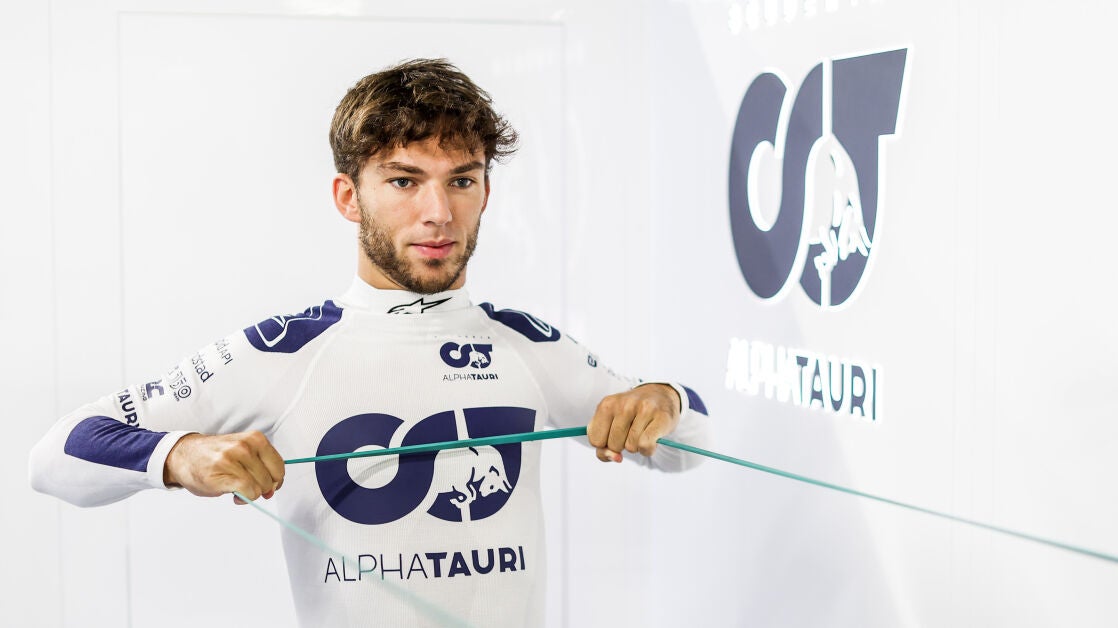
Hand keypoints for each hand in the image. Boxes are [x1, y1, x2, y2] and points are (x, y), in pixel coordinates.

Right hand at [163, 431, 284, 504]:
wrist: (184, 455)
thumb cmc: (216, 456)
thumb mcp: (243, 450)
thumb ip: (261, 466)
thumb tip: (273, 489)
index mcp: (255, 438)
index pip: (279, 466)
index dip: (275, 480)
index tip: (267, 484)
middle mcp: (245, 446)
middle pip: (270, 479)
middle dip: (262, 488)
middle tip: (248, 486)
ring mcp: (232, 460)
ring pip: (260, 487)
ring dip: (251, 494)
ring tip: (238, 488)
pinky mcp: (221, 475)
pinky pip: (247, 492)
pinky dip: (244, 498)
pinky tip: (234, 494)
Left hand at [587, 384, 679, 462]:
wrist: (659, 395)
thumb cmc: (631, 414)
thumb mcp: (609, 423)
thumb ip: (603, 446)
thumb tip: (616, 458)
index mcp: (606, 404)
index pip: (595, 440)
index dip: (604, 445)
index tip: (612, 437)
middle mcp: (624, 404)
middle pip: (613, 446)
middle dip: (621, 445)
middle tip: (629, 432)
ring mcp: (644, 409)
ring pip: (631, 447)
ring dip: (636, 447)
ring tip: (641, 433)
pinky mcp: (661, 417)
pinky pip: (646, 446)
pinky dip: (648, 450)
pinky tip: (651, 440)